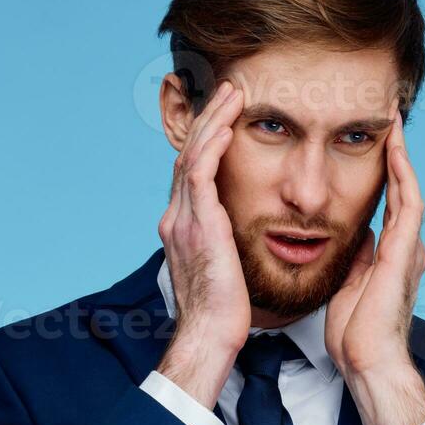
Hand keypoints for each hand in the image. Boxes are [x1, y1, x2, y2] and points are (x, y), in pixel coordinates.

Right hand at [156, 80, 248, 408]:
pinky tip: (229, 122)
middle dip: (210, 118)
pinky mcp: (197, 226)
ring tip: (232, 92)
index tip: (229, 114)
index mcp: (184, 227)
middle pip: (190, 153)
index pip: (195, 170)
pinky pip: (201, 172)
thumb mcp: (226, 269)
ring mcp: (183, 220)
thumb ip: (230, 245)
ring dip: (214, 120)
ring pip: (194, 154)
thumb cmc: (224, 313)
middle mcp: (177, 218)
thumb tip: (247, 238)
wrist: (209, 337)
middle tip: (229, 88)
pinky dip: (213, 144)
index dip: (210, 139)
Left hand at [325, 111, 424, 378]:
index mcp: (392, 256)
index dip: (383, 173)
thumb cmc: (356, 335)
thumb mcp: (350, 285)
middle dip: (395, 154)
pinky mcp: (405, 253)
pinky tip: (394, 150)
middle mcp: (406, 248)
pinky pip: (408, 204)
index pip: (388, 204)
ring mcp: (409, 249)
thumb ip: (358, 257)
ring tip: (393, 122)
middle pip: (401, 190)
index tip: (374, 144)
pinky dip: (402, 175)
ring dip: (400, 155)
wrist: (367, 361)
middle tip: (389, 119)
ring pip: (408, 189)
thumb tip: (356, 235)